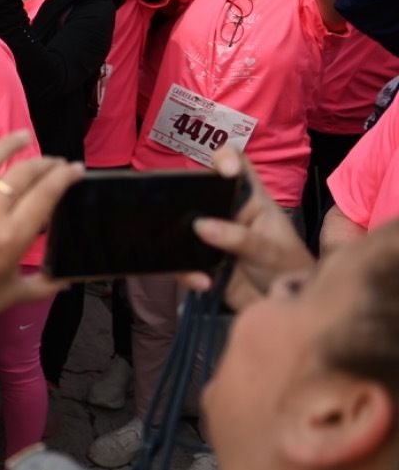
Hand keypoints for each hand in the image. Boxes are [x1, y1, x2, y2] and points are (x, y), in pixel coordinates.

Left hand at [0, 122, 80, 324]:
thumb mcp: (14, 294)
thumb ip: (45, 284)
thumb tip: (70, 278)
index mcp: (13, 237)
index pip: (46, 194)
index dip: (64, 176)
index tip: (73, 169)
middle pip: (22, 175)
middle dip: (44, 163)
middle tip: (52, 162)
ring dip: (8, 145)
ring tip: (22, 136)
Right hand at [183, 148, 313, 310]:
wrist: (284, 311)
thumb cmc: (289, 271)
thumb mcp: (273, 253)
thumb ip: (243, 239)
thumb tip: (202, 226)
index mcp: (251, 200)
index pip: (238, 165)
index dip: (227, 159)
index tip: (225, 172)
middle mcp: (226, 213)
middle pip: (197, 192)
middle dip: (185, 200)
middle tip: (192, 222)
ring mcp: (208, 237)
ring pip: (180, 228)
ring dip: (180, 241)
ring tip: (196, 260)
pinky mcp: (197, 261)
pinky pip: (180, 261)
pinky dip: (186, 272)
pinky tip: (204, 282)